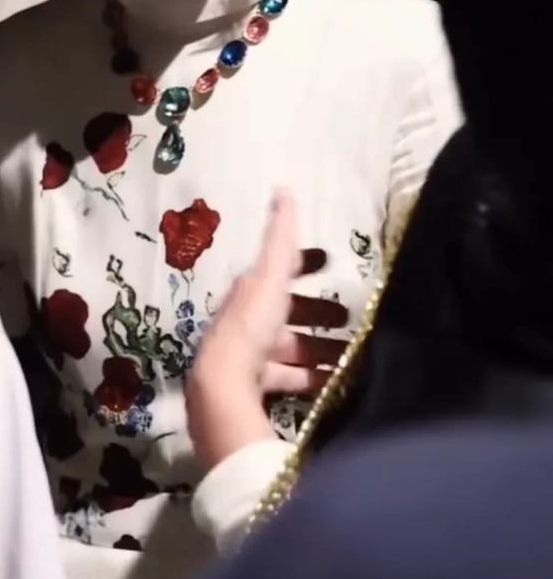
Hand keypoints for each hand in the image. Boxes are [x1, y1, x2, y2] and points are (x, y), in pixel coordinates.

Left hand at [186, 190, 347, 468]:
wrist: (224, 384)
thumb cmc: (250, 324)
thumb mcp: (269, 276)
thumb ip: (280, 238)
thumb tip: (284, 190)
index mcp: (250, 291)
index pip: (278, 270)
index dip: (302, 263)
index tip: (329, 262)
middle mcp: (247, 320)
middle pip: (287, 313)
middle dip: (318, 313)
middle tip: (350, 316)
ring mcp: (250, 355)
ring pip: (292, 347)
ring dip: (320, 348)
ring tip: (355, 354)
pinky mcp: (256, 387)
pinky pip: (290, 379)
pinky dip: (312, 378)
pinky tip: (336, 383)